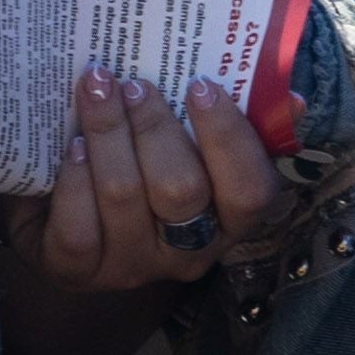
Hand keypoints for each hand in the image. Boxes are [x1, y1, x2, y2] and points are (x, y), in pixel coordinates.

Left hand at [0, 71, 285, 295]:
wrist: (59, 199)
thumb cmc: (141, 153)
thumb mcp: (190, 134)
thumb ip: (241, 113)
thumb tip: (294, 100)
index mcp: (227, 217)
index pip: (251, 190)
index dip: (229, 138)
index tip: (200, 84)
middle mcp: (187, 252)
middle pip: (181, 191)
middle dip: (154, 126)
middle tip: (132, 82)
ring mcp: (131, 267)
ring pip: (125, 198)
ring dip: (108, 134)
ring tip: (96, 87)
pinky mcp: (76, 272)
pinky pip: (78, 231)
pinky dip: (74, 180)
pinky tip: (72, 145)